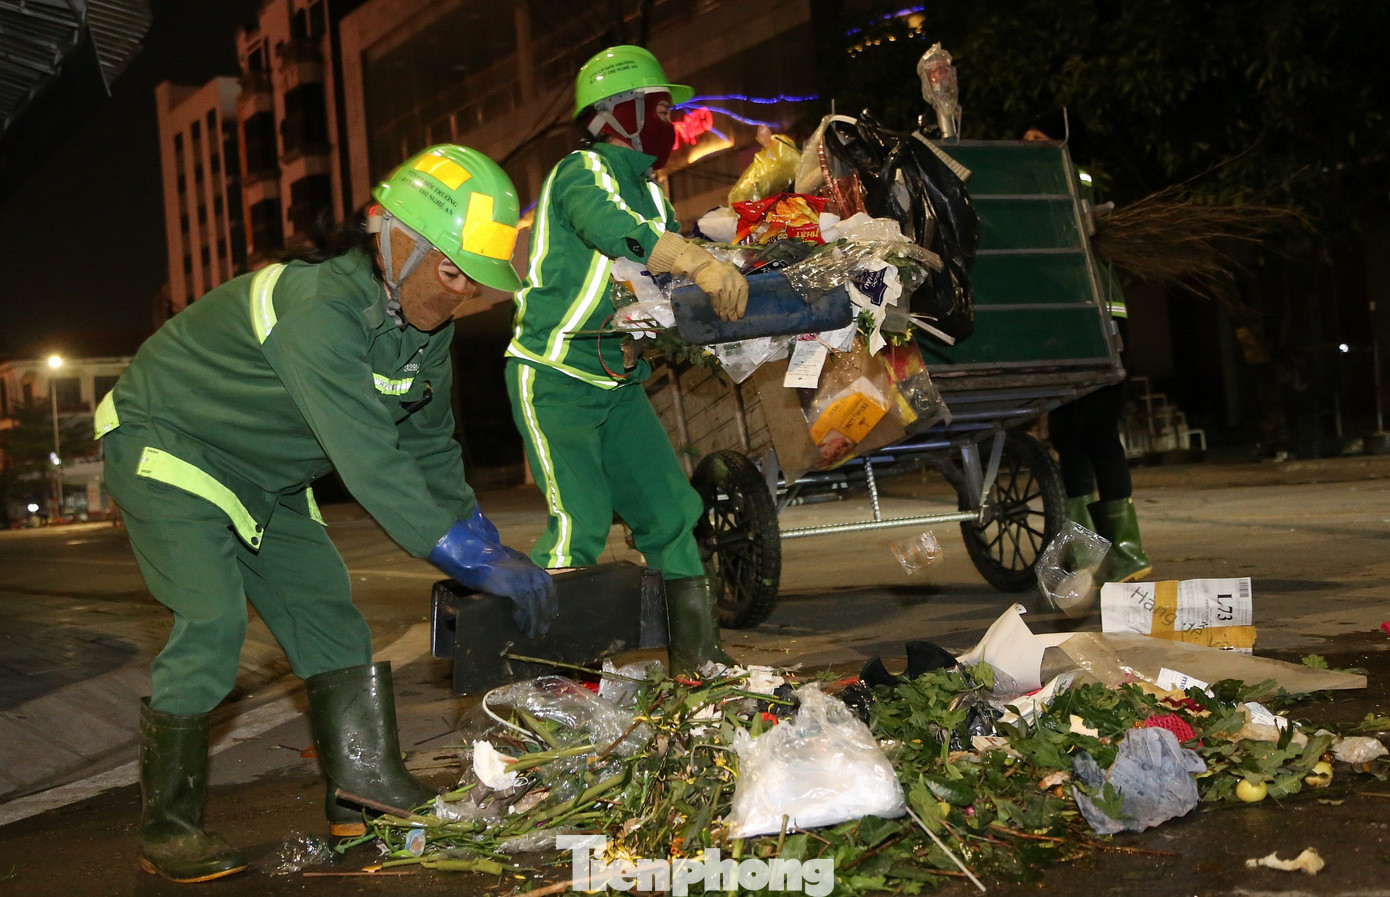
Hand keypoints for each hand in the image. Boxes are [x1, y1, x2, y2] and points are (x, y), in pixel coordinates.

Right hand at [428, 519, 557, 637]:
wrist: (481, 561)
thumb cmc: (498, 567)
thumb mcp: (519, 570)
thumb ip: (528, 579)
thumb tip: (535, 597)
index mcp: (537, 570)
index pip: (550, 589)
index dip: (553, 603)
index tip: (554, 616)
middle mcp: (534, 575)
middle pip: (544, 599)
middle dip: (545, 616)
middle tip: (543, 630)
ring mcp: (525, 580)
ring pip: (534, 605)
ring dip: (533, 621)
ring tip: (531, 633)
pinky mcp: (515, 587)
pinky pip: (522, 606)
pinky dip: (521, 618)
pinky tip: (520, 625)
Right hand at [690, 259, 748, 321]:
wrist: (703, 265)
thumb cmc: (718, 271)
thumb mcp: (732, 276)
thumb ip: (737, 287)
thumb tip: (737, 305)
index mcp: (740, 280)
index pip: (743, 297)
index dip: (741, 308)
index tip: (740, 316)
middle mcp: (733, 284)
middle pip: (734, 302)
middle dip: (732, 313)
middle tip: (732, 320)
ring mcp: (723, 287)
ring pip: (725, 304)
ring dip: (724, 313)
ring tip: (724, 319)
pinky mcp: (714, 290)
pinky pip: (716, 303)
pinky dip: (717, 309)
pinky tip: (717, 313)